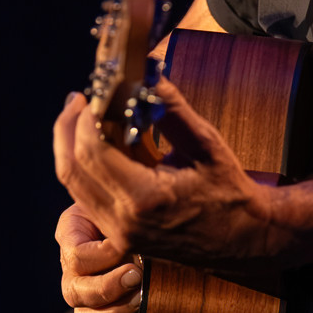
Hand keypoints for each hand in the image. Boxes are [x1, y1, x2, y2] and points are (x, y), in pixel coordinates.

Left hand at [52, 82, 280, 271]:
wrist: (244, 239)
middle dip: (67, 129)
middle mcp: (124, 221)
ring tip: (84, 116)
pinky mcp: (118, 236)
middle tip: (78, 99)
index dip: (85, 118)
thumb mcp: (206, 145)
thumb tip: (147, 73)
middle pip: (71, 170)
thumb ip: (172, 109)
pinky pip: (86, 196)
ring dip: (72, 147)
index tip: (94, 94)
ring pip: (73, 185)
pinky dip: (85, 166)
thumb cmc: (231, 193)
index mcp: (145, 199)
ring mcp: (118, 233)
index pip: (92, 152)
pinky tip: (100, 144)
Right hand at [56, 201, 142, 312]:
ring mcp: (85, 291)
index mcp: (72, 231)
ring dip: (115, 312)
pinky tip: (145, 307)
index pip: (76, 255)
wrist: (155, 220)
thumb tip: (128, 225)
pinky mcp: (103, 310)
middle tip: (137, 275)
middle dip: (108, 287)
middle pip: (74, 290)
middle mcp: (73, 265)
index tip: (130, 247)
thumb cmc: (138, 202)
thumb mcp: (125, 194)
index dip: (105, 256)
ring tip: (142, 297)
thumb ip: (119, 208)